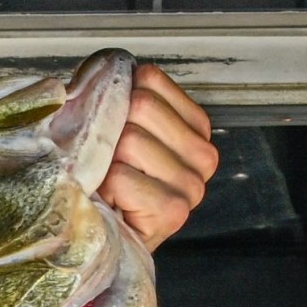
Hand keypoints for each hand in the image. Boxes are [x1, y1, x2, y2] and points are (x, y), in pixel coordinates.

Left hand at [101, 65, 220, 250]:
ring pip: (129, 140)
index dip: (116, 102)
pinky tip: (110, 203)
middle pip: (139, 107)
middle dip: (109, 133)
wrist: (105, 241)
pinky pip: (121, 178)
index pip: (149, 80)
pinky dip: (104, 189)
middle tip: (106, 163)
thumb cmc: (106, 185)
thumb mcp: (115, 132)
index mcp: (196, 125)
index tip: (112, 131)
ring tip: (107, 185)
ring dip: (104, 164)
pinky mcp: (174, 211)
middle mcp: (204, 153)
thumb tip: (102, 65)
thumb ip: (114, 97)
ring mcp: (193, 185)